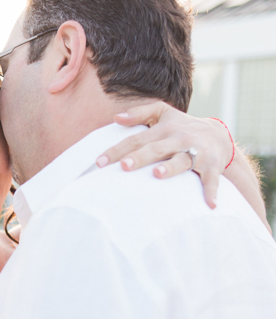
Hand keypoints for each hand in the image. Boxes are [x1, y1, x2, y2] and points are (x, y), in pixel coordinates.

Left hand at [98, 102, 232, 207]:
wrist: (219, 136)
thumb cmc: (181, 127)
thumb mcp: (163, 114)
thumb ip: (140, 113)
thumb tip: (116, 117)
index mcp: (164, 129)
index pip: (136, 140)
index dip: (118, 150)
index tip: (99, 162)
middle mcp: (179, 139)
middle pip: (156, 149)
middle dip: (140, 157)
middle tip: (124, 166)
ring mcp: (197, 152)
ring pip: (182, 160)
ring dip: (170, 168)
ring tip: (157, 174)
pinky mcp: (212, 165)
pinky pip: (211, 179)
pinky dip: (211, 191)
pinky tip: (210, 205)